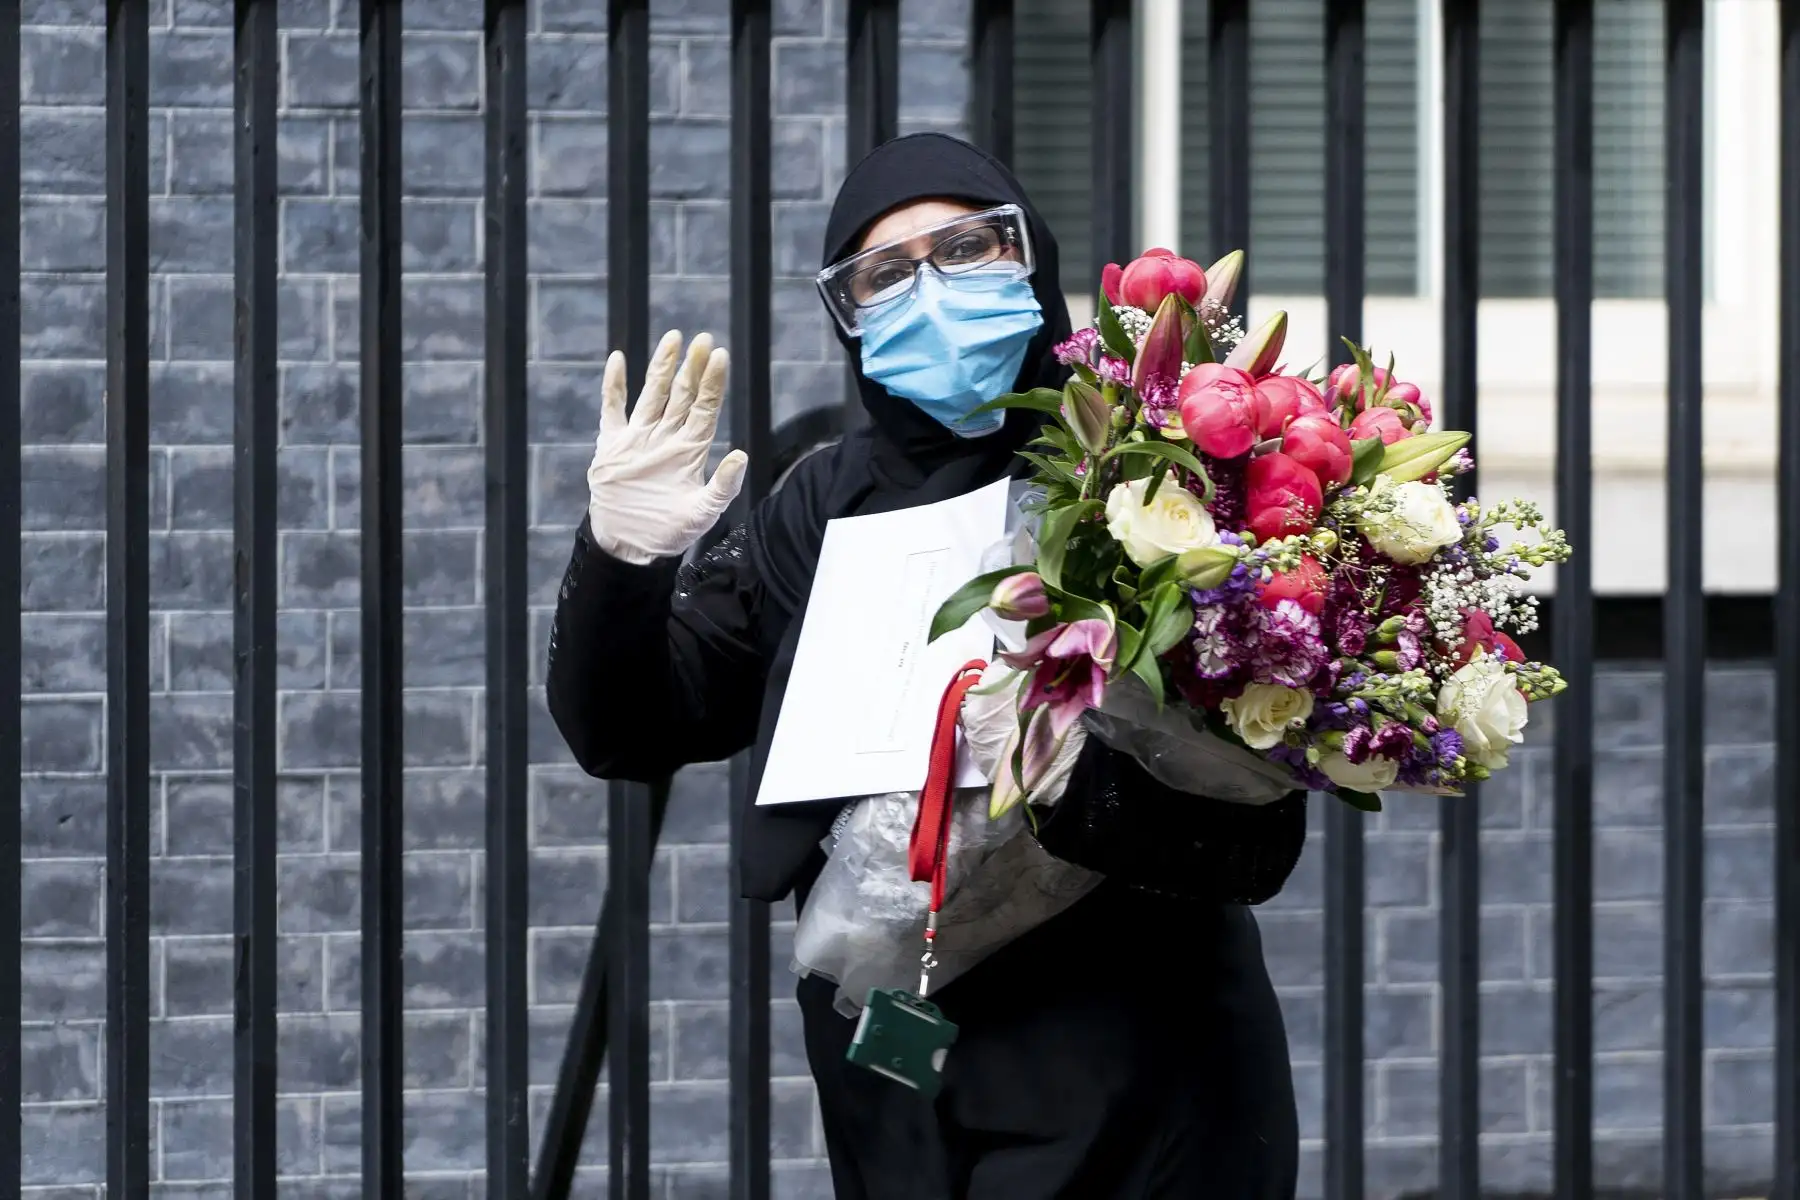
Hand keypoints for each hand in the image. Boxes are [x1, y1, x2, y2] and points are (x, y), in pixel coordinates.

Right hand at [588, 329, 748, 563]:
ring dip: (662, 366)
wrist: (628, 545)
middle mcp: (667, 436)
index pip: (705, 407)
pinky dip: (614, 385)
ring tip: (673, 339)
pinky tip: (618, 359)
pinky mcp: (613, 444)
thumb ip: (723, 486)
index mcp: (690, 449)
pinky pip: (612, 408)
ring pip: (653, 393)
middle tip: (704, 339)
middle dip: (693, 367)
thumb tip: (742, 455)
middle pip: (682, 394)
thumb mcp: (702, 512)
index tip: (719, 356)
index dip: (713, 382)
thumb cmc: (669, 531)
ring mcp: (639, 437)